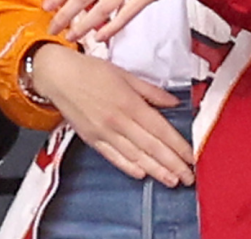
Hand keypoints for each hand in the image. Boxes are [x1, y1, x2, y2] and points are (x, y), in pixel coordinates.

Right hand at [30, 44, 195, 186]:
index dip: (177, 145)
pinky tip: (142, 174)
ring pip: (135, 156)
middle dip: (172, 164)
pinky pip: (114, 157)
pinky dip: (129, 167)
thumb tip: (172, 102)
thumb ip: (151, 91)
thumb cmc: (91, 71)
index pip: (160, 129)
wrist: (59, 76)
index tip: (190, 156)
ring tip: (171, 180)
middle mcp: (118, 121)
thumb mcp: (126, 74)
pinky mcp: (93, 140)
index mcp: (129, 103)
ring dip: (155, 171)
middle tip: (188, 177)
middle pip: (151, 147)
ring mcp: (104, 133)